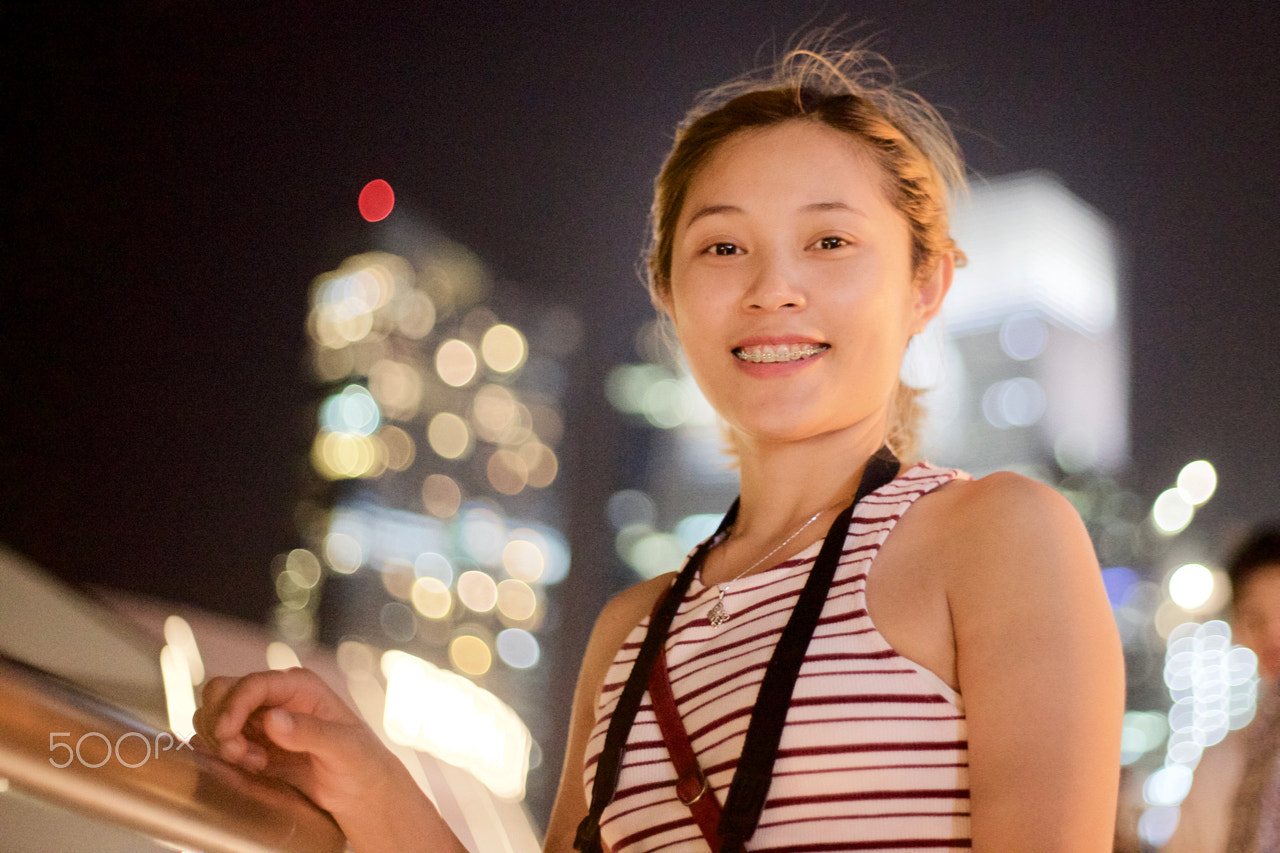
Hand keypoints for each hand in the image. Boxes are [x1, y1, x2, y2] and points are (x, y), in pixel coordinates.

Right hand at [192, 667, 395, 818]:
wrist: (360, 791)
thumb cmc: (361, 762)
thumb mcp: (344, 747)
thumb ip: (310, 732)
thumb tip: (272, 718)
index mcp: (299, 685)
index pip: (251, 684)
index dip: (232, 706)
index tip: (228, 736)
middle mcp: (276, 696)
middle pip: (222, 692)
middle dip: (220, 723)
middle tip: (238, 753)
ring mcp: (261, 719)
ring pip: (214, 716)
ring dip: (222, 741)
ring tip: (256, 762)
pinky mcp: (253, 743)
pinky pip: (218, 740)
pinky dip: (222, 754)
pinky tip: (252, 767)